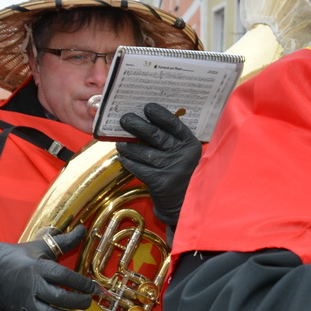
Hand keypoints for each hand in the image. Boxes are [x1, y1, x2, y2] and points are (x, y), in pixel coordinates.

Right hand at [0, 227, 99, 310]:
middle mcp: (31, 286)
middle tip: (88, 303)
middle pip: (57, 297)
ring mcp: (23, 302)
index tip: (95, 288)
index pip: (63, 276)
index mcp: (38, 267)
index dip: (82, 283)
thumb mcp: (42, 247)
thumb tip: (84, 228)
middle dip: (76, 302)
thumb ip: (65, 241)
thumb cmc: (22, 258)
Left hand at [116, 102, 201, 224]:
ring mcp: (171, 169)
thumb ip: (172, 139)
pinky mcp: (160, 183)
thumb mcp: (185, 154)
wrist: (184, 203)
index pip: (174, 125)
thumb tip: (145, 120)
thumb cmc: (181, 172)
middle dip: (137, 125)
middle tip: (125, 119)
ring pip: (144, 152)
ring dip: (128, 145)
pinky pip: (139, 168)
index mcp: (190, 144)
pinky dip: (129, 162)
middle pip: (155, 135)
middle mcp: (182, 155)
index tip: (147, 107)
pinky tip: (123, 158)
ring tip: (120, 142)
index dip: (160, 115)